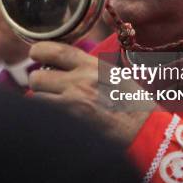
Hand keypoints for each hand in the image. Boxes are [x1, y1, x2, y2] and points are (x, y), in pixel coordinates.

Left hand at [29, 41, 152, 145]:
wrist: (146, 133)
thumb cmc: (135, 105)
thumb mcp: (115, 75)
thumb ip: (89, 68)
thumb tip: (64, 64)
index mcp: (92, 66)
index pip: (54, 49)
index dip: (38, 51)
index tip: (36, 55)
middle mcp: (80, 81)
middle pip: (37, 76)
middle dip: (38, 82)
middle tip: (45, 87)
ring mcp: (73, 104)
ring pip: (37, 98)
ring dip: (41, 102)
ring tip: (52, 106)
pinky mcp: (70, 124)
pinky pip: (44, 117)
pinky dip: (45, 118)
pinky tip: (55, 120)